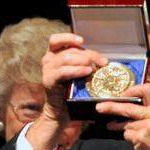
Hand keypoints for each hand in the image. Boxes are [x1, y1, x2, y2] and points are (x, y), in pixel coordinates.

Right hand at [30, 34, 106, 149]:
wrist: (61, 112)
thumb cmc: (72, 91)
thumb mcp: (79, 73)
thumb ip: (85, 63)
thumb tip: (102, 60)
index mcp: (54, 55)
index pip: (56, 40)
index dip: (69, 37)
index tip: (82, 41)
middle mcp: (48, 60)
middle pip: (70, 50)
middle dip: (89, 55)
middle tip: (102, 62)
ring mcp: (47, 70)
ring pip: (66, 58)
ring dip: (83, 61)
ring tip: (94, 68)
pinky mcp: (48, 81)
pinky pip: (62, 72)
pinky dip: (76, 70)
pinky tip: (86, 72)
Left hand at [101, 83, 149, 149]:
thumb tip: (128, 103)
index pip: (145, 89)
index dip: (131, 91)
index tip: (122, 95)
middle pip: (128, 106)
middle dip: (111, 106)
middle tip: (99, 107)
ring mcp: (148, 126)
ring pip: (126, 123)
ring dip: (123, 128)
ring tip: (124, 131)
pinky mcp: (140, 138)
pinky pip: (127, 134)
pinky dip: (130, 138)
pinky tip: (138, 142)